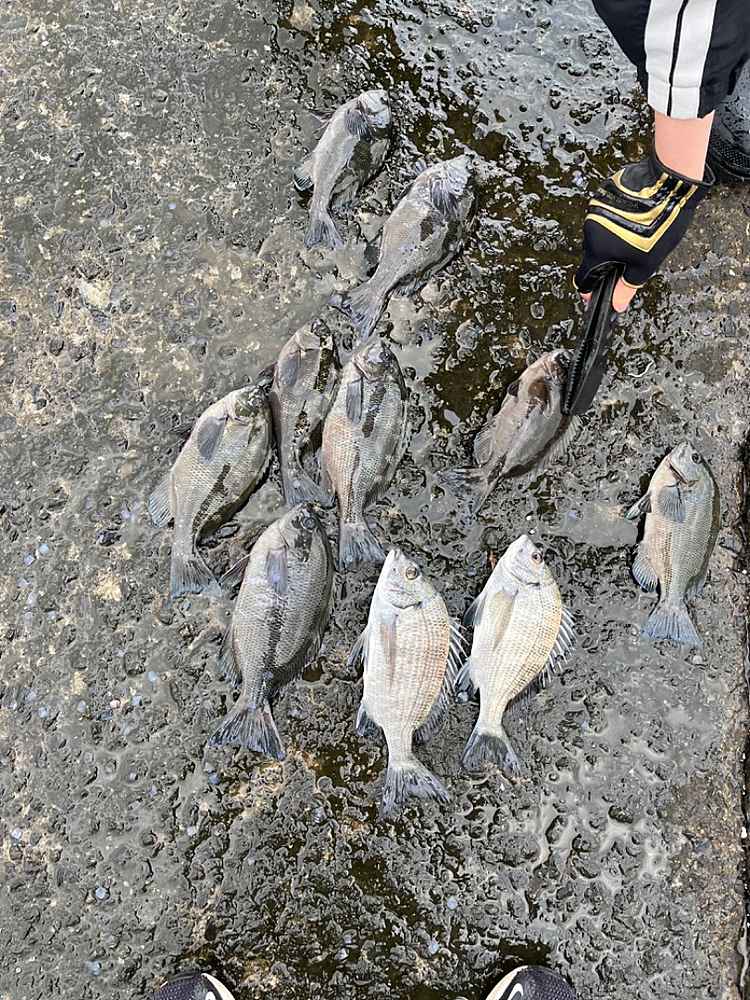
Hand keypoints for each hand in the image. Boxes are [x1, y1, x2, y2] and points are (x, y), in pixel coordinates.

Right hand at [575, 148, 713, 311]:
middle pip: (593, 255)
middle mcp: (589, 230)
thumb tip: (616, 305)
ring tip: (639, 232)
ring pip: (600, 233)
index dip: (591, 290)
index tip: (600, 294)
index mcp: (597, 250)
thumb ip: (627, 285)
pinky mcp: (604, 192)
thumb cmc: (659, 224)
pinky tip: (637, 215)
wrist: (668, 182)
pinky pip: (606, 214)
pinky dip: (617, 219)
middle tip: (633, 257)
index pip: (584, 280)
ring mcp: (595, 208)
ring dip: (613, 239)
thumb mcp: (646, 262)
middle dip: (608, 261)